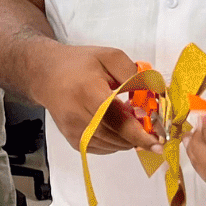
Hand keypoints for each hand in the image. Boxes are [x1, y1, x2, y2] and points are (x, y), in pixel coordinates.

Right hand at [34, 43, 158, 155]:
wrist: (46, 75)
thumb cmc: (79, 64)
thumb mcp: (109, 57)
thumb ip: (134, 74)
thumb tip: (154, 95)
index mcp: (88, 92)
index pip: (118, 121)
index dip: (141, 135)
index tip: (158, 143)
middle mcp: (79, 116)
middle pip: (118, 137)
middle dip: (140, 134)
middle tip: (149, 122)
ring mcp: (75, 132)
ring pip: (114, 146)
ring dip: (129, 137)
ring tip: (129, 118)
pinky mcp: (75, 141)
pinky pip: (105, 148)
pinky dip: (117, 140)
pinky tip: (115, 124)